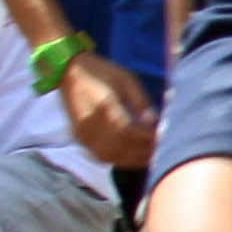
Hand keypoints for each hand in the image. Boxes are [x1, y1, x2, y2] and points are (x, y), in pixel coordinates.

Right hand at [59, 54, 157, 170]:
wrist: (69, 72)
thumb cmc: (101, 72)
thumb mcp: (127, 79)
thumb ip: (141, 102)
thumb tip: (153, 121)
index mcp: (104, 107)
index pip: (129, 132)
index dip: (147, 137)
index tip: (162, 136)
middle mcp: (91, 125)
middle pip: (120, 148)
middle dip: (143, 151)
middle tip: (160, 148)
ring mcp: (83, 134)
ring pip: (110, 156)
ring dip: (132, 159)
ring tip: (149, 155)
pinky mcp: (80, 138)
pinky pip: (100, 156)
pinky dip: (119, 159)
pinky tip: (132, 156)